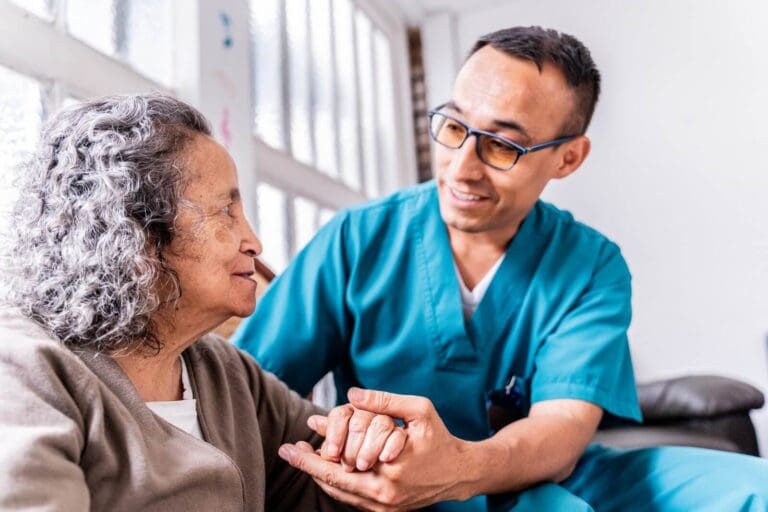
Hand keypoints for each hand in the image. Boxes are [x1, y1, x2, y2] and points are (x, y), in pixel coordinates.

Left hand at [279, 388, 473, 510]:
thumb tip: (351, 395)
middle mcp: (384, 494)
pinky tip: (325, 468)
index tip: (290, 446)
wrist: (459, 472)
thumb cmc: (438, 437)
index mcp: (389, 471)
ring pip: (341, 494)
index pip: (338, 467)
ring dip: (320, 475)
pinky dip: (337, 484)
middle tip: (288, 452)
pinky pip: (352, 499)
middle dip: (308, 466)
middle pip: (333, 484)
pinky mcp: (387, 511)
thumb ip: (384, 401)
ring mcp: (385, 507)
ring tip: (302, 458)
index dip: (310, 458)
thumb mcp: (418, 411)